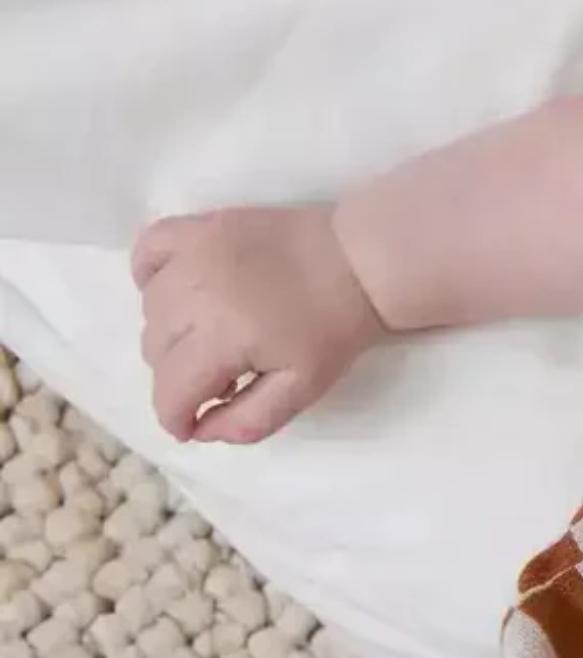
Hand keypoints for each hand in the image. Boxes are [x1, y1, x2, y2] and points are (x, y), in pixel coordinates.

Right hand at [131, 205, 385, 443]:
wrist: (360, 261)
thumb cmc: (334, 327)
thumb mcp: (303, 388)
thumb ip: (249, 420)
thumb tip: (202, 432)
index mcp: (220, 338)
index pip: (169, 392)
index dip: (176, 418)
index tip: (191, 424)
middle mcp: (193, 294)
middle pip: (155, 352)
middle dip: (180, 376)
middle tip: (223, 374)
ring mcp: (192, 253)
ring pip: (150, 309)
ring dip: (171, 332)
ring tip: (214, 334)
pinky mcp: (199, 226)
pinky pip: (148, 251)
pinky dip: (150, 276)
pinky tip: (179, 292)